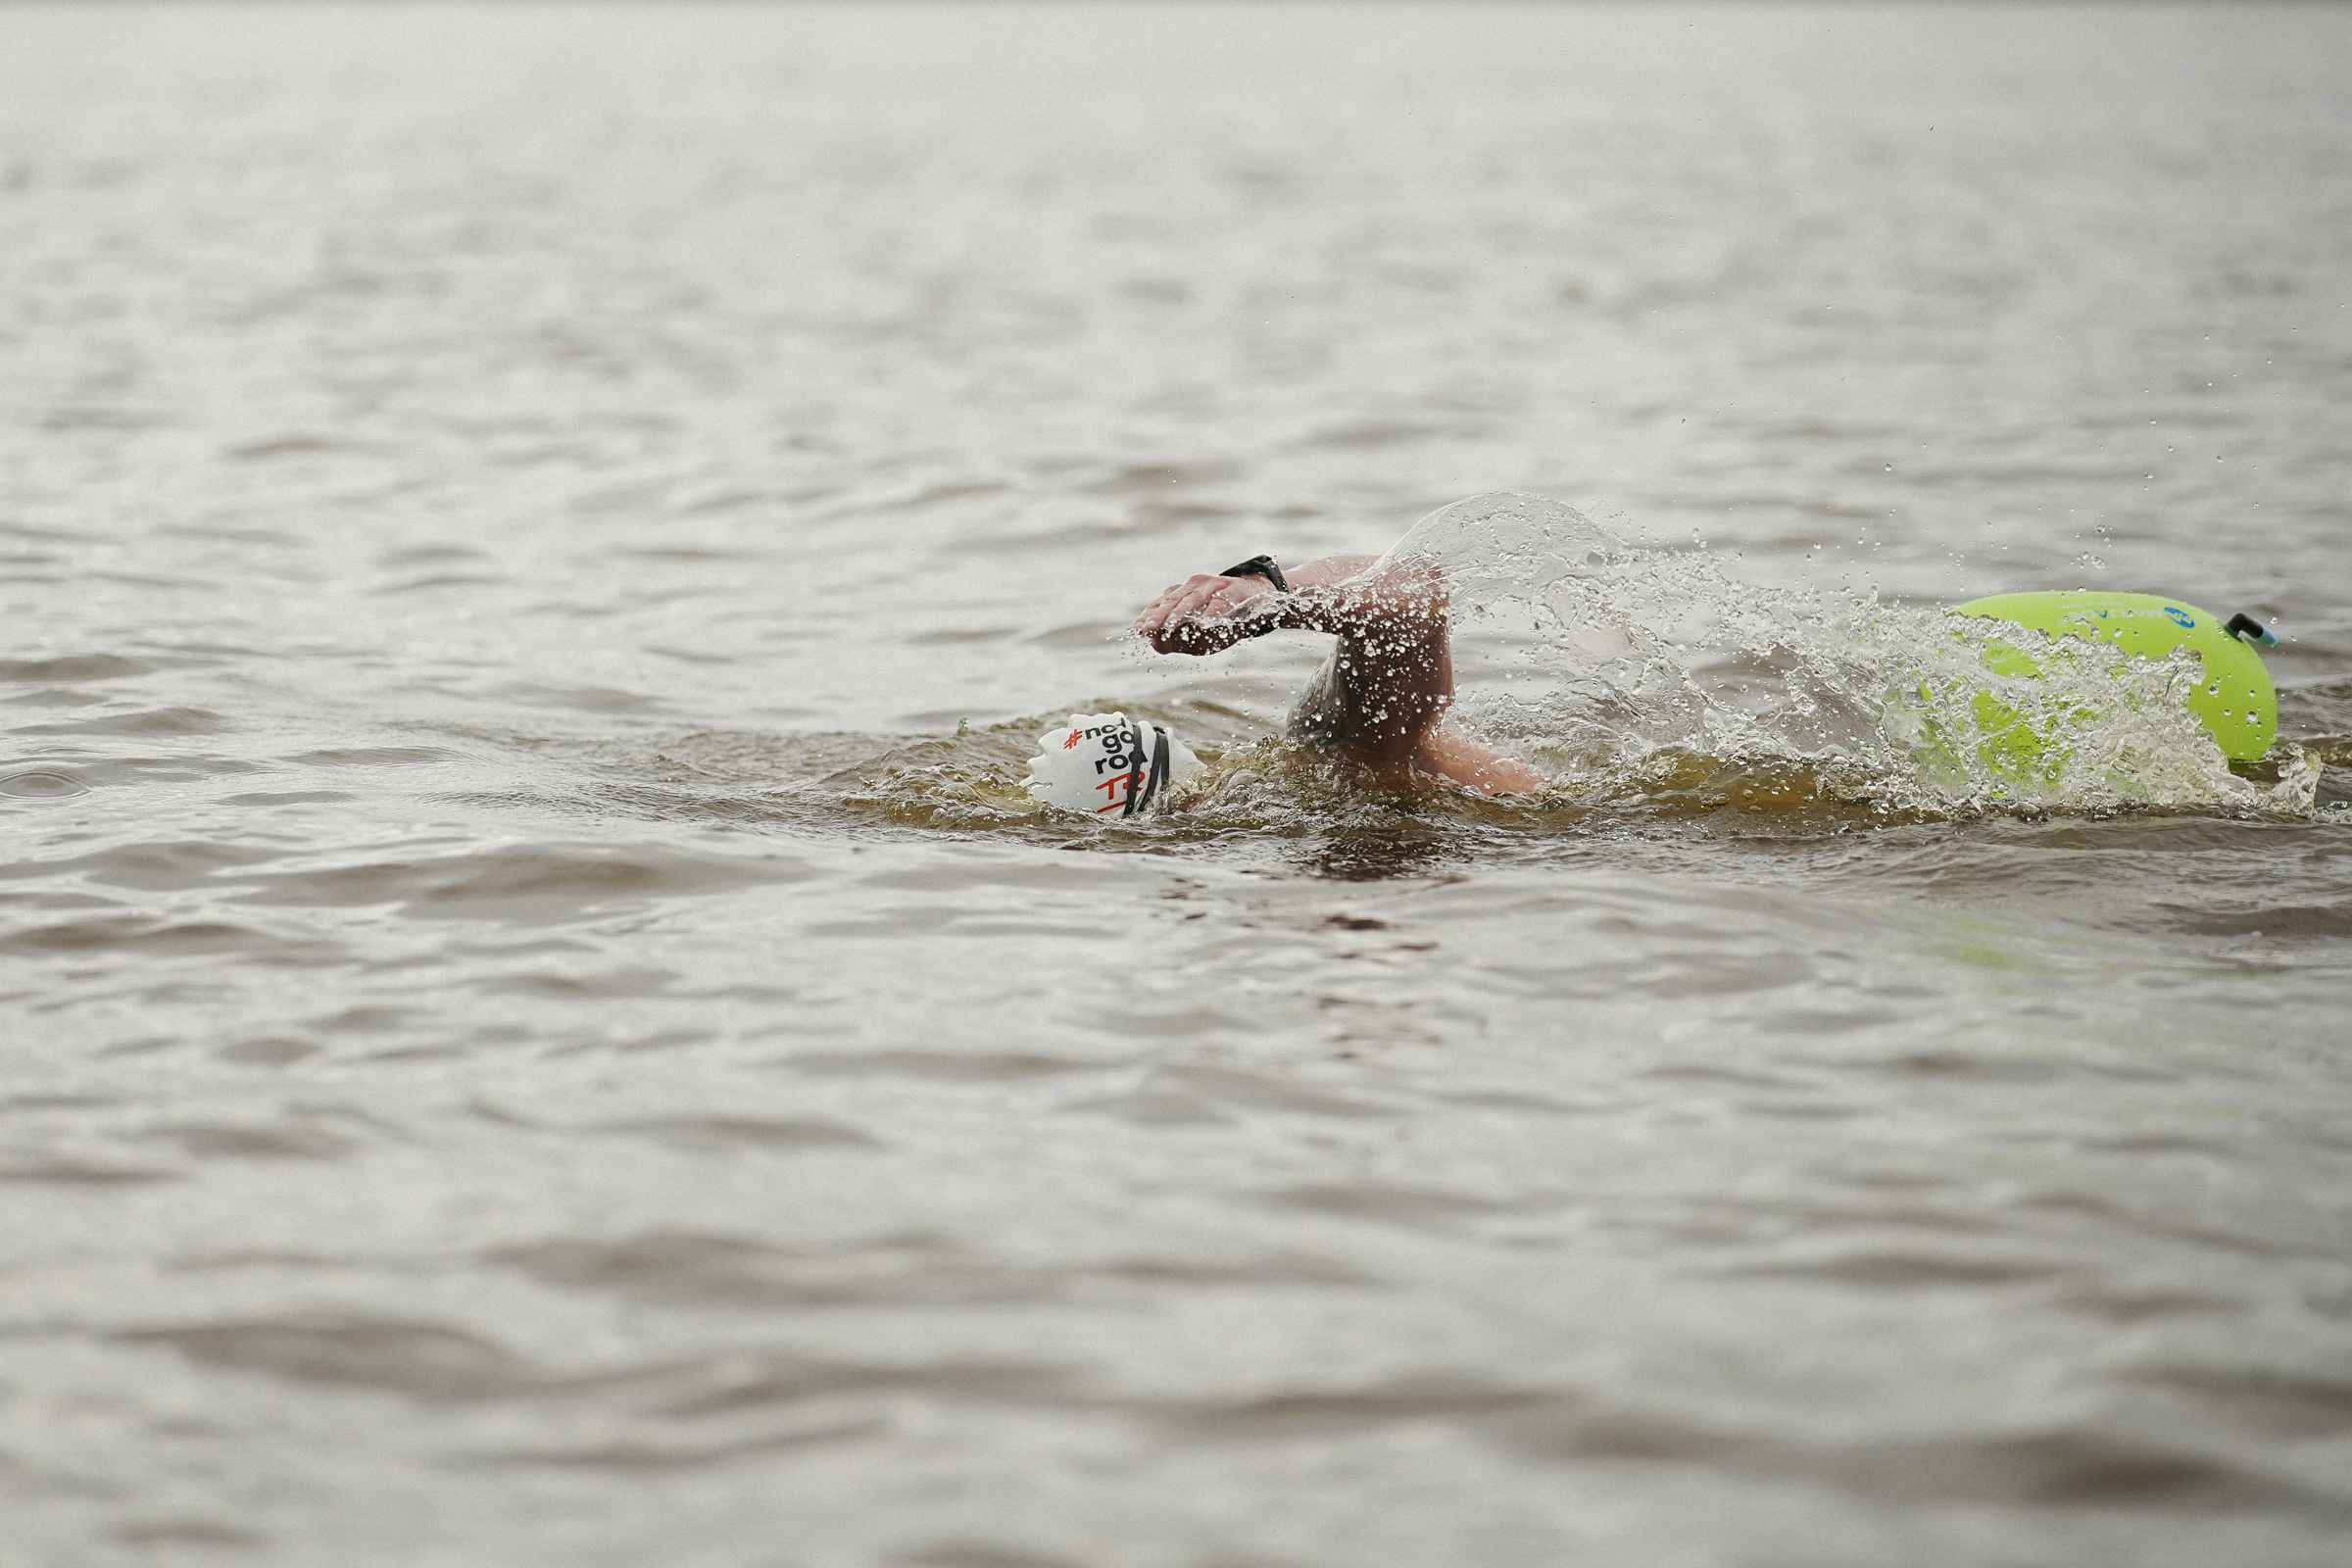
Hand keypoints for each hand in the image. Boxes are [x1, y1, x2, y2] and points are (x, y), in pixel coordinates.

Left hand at [1132, 573, 1278, 655]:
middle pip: (1172, 601)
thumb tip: (1155, 644)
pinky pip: (1221, 601)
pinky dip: (1214, 611)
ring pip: (1193, 599)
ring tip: (1169, 625)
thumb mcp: (1200, 633)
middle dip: (1159, 617)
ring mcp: (1214, 585)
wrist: (1261, 601)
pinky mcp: (1233, 589)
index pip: (1160, 603)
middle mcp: (1195, 586)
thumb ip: (1178, 639)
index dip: (1149, 616)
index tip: (1137, 630)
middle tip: (1148, 630)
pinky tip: (1206, 622)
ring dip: (1180, 613)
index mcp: (1183, 593)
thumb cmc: (1224, 619)